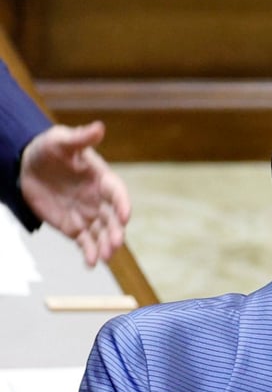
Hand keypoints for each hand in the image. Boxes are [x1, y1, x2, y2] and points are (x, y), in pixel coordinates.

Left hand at [19, 120, 131, 266]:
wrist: (27, 165)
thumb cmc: (49, 149)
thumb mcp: (61, 140)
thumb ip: (81, 138)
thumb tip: (99, 127)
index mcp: (101, 179)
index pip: (116, 193)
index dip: (122, 204)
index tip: (125, 215)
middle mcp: (99, 200)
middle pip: (112, 219)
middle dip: (116, 232)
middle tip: (116, 243)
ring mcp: (88, 215)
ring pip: (101, 234)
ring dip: (105, 246)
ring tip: (105, 256)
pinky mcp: (74, 227)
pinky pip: (85, 243)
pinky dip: (89, 253)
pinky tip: (90, 264)